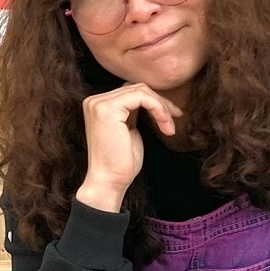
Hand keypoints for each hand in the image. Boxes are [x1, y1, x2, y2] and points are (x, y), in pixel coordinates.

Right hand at [76, 84, 182, 211]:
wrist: (110, 181)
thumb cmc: (121, 162)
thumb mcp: (129, 130)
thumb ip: (133, 112)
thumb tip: (151, 98)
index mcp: (98, 105)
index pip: (131, 92)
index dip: (154, 101)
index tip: (171, 116)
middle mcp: (95, 101)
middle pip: (137, 88)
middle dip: (160, 103)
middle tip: (174, 119)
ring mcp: (99, 103)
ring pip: (141, 91)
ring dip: (161, 107)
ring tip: (169, 127)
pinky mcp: (107, 109)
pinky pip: (141, 97)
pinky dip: (158, 108)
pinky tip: (164, 125)